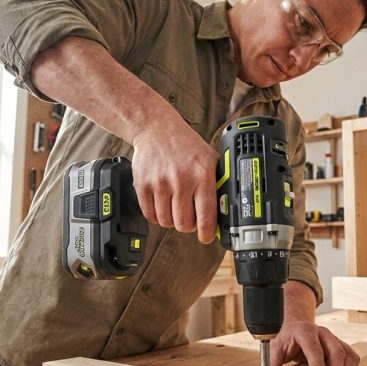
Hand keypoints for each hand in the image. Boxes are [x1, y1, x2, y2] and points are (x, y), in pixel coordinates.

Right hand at [132, 120, 218, 243]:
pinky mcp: (142, 185)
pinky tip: (162, 205)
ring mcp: (160, 183)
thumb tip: (224, 210)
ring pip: (166, 222)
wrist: (157, 128)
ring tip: (175, 208)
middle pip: (184, 224)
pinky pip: (150, 215)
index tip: (206, 237)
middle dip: (188, 226)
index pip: (206, 215)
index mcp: (202, 175)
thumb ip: (217, 183)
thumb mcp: (210, 159)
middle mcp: (181, 180)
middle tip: (190, 218)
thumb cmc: (186, 145)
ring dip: (172, 220)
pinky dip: (157, 215)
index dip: (206, 233)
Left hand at [269, 281, 359, 365]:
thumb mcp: (276, 347)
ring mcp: (334, 338)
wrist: (297, 326)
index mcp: (305, 331)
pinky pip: (352, 359)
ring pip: (348, 356)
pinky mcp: (342, 346)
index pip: (315, 349)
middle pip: (336, 352)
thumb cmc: (287, 338)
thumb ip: (273, 361)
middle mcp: (323, 333)